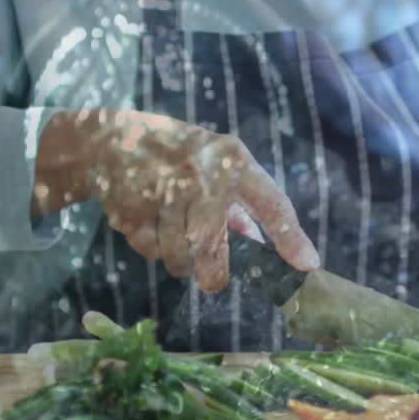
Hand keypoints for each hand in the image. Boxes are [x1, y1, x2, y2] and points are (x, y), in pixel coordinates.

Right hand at [33, 110, 319, 292]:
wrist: (111, 140)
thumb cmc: (179, 155)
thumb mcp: (217, 162)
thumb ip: (241, 204)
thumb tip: (260, 246)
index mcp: (232, 160)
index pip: (271, 203)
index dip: (290, 237)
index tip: (307, 265)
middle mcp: (201, 176)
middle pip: (213, 249)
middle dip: (214, 274)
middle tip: (213, 279)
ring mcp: (163, 192)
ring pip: (179, 257)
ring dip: (179, 260)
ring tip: (173, 235)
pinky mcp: (131, 208)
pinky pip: (150, 250)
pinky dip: (151, 247)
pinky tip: (148, 221)